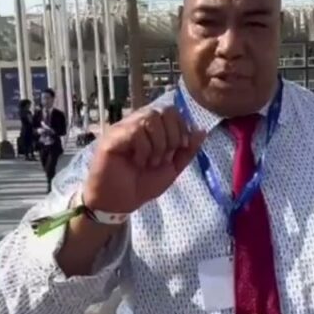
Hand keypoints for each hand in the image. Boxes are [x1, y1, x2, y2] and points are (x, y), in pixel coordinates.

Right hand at [83, 107, 206, 213]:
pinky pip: (136, 130)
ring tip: (151, 162)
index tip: (181, 148)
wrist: (119, 203)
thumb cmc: (141, 185)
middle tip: (165, 157)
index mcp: (151, 128)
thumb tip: (201, 130)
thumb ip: (187, 150)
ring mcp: (123, 128)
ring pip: (151, 118)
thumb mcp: (172, 168)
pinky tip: (138, 162)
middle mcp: (136, 123)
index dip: (182, 127)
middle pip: (164, 110)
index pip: (172, 110)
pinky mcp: (112, 137)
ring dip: (158, 144)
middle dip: (173, 135)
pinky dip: (144, 149)